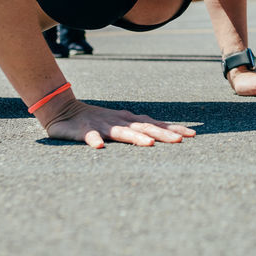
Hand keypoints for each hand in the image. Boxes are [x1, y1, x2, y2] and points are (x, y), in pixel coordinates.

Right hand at [42, 99, 195, 148]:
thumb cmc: (95, 119)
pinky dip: (93, 140)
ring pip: (121, 132)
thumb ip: (137, 128)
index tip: (192, 135)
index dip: (173, 128)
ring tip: (148, 145)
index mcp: (128, 120)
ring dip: (135, 138)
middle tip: (180, 141)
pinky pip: (88, 136)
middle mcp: (119, 122)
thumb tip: (161, 135)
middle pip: (144, 128)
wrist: (62, 109)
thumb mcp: (120, 123)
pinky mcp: (83, 131)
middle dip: (163, 134)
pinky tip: (98, 147)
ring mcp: (102, 125)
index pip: (155, 124)